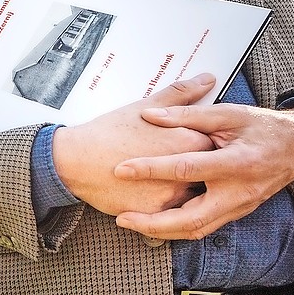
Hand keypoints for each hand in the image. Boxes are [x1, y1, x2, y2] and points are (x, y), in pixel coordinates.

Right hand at [52, 73, 217, 215]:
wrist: (75, 160)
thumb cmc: (109, 131)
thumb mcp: (146, 106)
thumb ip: (182, 93)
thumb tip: (208, 79)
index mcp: (189, 141)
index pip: (218, 145)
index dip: (207, 145)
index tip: (198, 144)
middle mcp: (187, 171)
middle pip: (211, 174)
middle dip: (204, 170)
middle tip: (187, 164)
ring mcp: (173, 195)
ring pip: (197, 197)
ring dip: (190, 190)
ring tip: (172, 181)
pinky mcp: (158, 213)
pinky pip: (176, 215)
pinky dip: (173, 208)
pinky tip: (158, 195)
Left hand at [112, 93, 293, 239]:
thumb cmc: (262, 127)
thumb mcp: (228, 114)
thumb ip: (188, 115)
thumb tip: (150, 115)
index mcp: (237, 163)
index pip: (187, 169)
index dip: (151, 169)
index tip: (121, 168)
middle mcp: (238, 192)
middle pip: (191, 219)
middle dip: (154, 223)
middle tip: (122, 218)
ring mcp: (239, 207)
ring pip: (196, 230)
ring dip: (162, 230)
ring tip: (131, 222)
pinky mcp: (235, 212)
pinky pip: (203, 226)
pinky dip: (176, 228)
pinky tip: (153, 221)